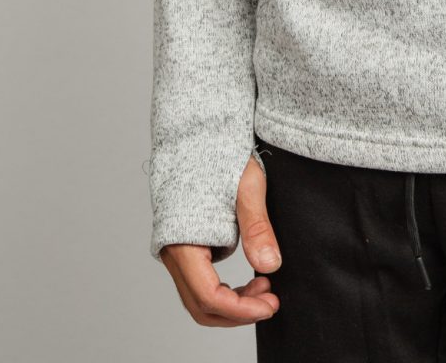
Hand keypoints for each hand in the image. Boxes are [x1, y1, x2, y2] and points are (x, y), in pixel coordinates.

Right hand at [159, 150, 280, 325]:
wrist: (199, 134)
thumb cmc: (220, 153)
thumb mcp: (246, 186)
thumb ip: (257, 227)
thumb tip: (271, 266)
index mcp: (182, 241)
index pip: (208, 296)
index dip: (241, 309)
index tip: (271, 304)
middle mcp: (174, 252)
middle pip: (201, 306)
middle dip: (238, 311)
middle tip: (272, 300)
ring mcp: (177, 251)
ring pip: (200, 298)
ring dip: (233, 303)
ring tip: (265, 288)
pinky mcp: (185, 247)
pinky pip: (201, 283)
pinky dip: (226, 291)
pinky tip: (252, 277)